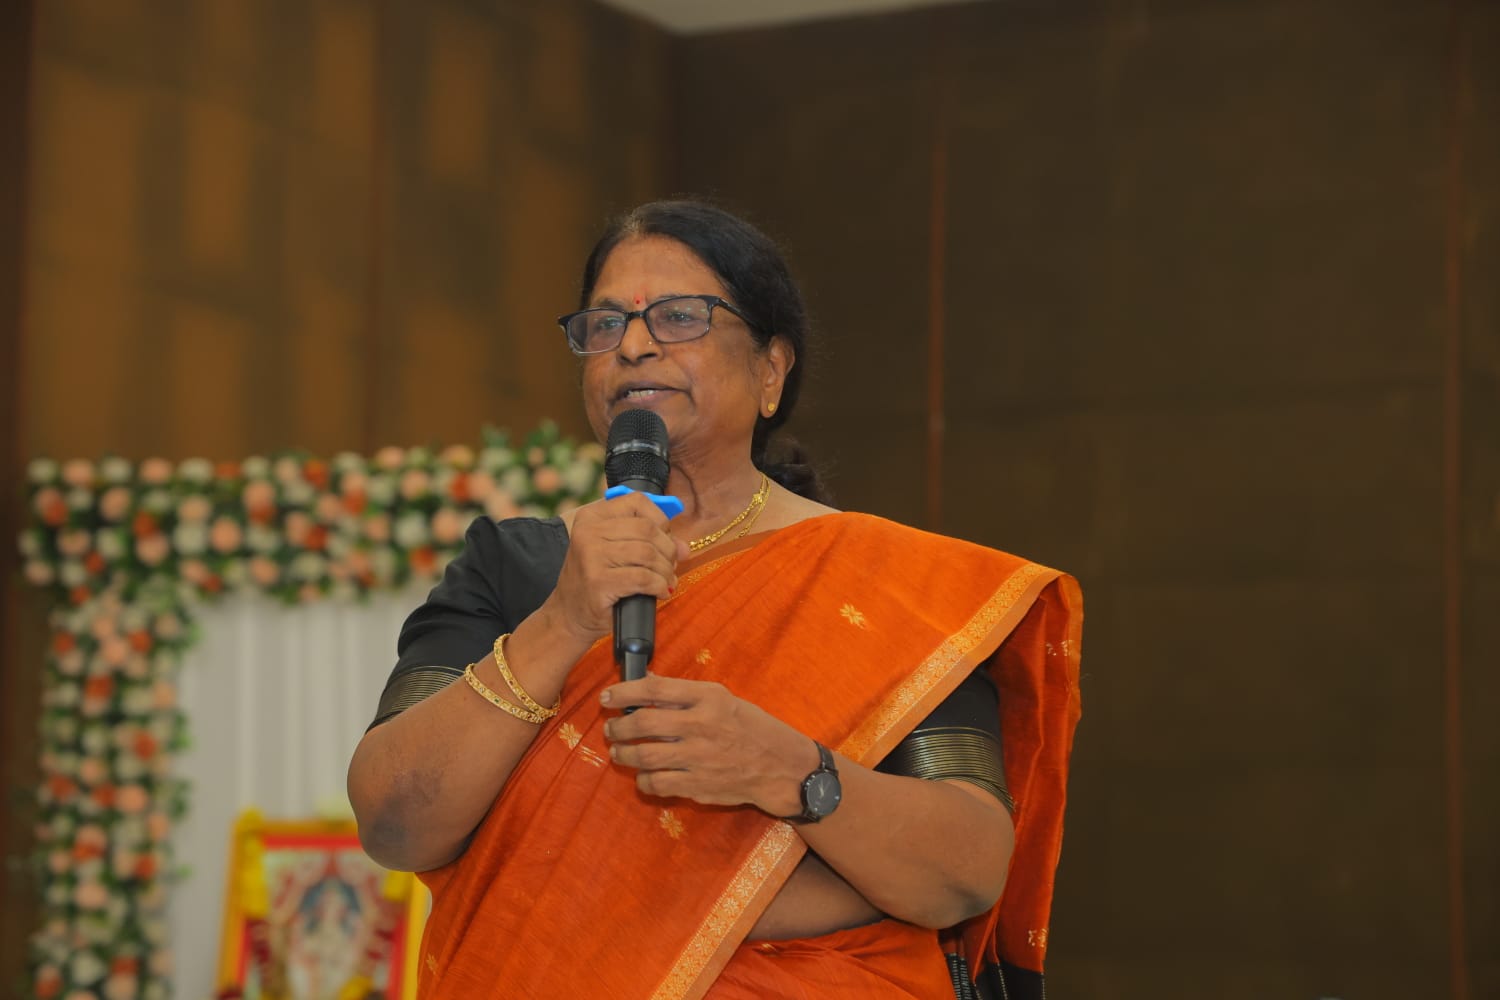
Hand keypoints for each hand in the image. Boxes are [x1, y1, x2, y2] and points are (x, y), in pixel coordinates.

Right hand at [541, 492, 688, 645]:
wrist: (569, 614)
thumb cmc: (598, 581)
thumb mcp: (617, 552)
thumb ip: (650, 542)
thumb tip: (685, 547)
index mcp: (592, 516)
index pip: (638, 501)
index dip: (661, 520)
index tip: (666, 538)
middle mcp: (588, 532)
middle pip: (647, 528)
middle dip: (668, 549)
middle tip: (670, 566)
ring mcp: (591, 556)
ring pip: (647, 553)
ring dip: (665, 570)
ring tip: (666, 581)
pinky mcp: (598, 581)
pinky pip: (643, 577)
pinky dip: (659, 585)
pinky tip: (660, 592)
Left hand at [600, 674, 819, 816]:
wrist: (780, 766)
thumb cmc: (751, 727)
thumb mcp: (723, 699)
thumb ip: (684, 694)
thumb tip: (646, 681)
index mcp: (708, 698)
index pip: (655, 690)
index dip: (624, 692)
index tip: (607, 697)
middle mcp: (702, 726)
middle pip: (643, 724)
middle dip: (618, 727)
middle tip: (611, 729)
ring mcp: (699, 758)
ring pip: (645, 756)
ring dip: (624, 754)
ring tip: (619, 752)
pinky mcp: (698, 785)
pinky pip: (657, 784)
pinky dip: (643, 781)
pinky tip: (643, 776)